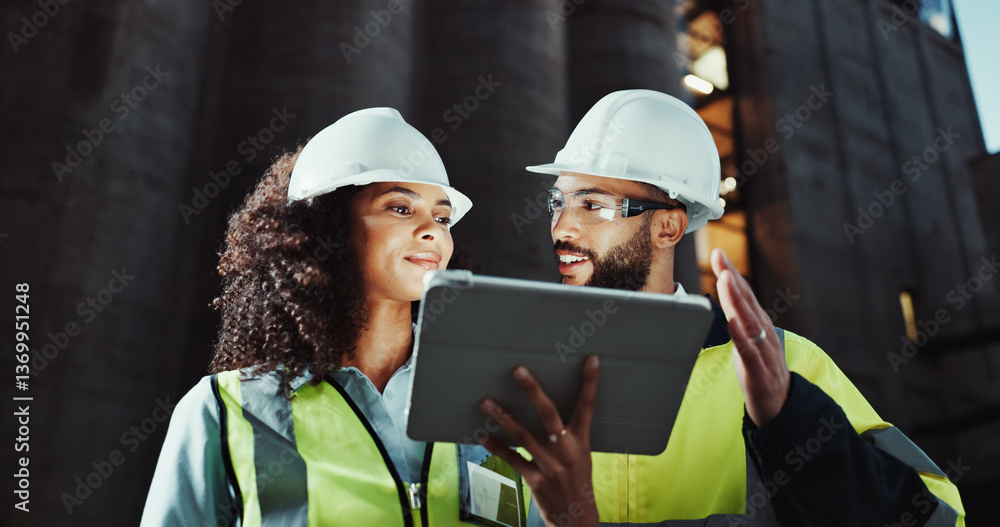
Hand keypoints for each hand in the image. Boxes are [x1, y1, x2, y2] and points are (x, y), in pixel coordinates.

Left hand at [478, 355, 599, 526]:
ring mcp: (550, 466)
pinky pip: (512, 459)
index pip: (588, 406)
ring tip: (485, 401)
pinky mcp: (535, 480)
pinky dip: (496, 447)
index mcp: (581, 441)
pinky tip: (481, 436)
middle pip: (549, 414)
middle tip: (518, 369)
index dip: (590, 382)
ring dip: (503, 417)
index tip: (591, 359)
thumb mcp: (581, 454)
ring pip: (523, 436)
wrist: (578, 519)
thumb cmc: (578, 480)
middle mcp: (566, 451)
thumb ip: (566, 433)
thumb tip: (546, 407)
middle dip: (533, 390)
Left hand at [711, 248, 790, 425]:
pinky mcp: (758, 371)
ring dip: (736, 299)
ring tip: (725, 279)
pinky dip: (741, 335)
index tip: (718, 254)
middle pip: (746, 301)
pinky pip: (749, 351)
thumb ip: (740, 321)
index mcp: (760, 326)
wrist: (780, 407)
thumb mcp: (748, 342)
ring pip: (748, 321)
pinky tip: (732, 322)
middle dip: (732, 277)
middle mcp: (764, 333)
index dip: (732, 273)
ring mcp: (763, 351)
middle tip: (720, 257)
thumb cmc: (760, 372)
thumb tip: (728, 302)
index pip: (744, 294)